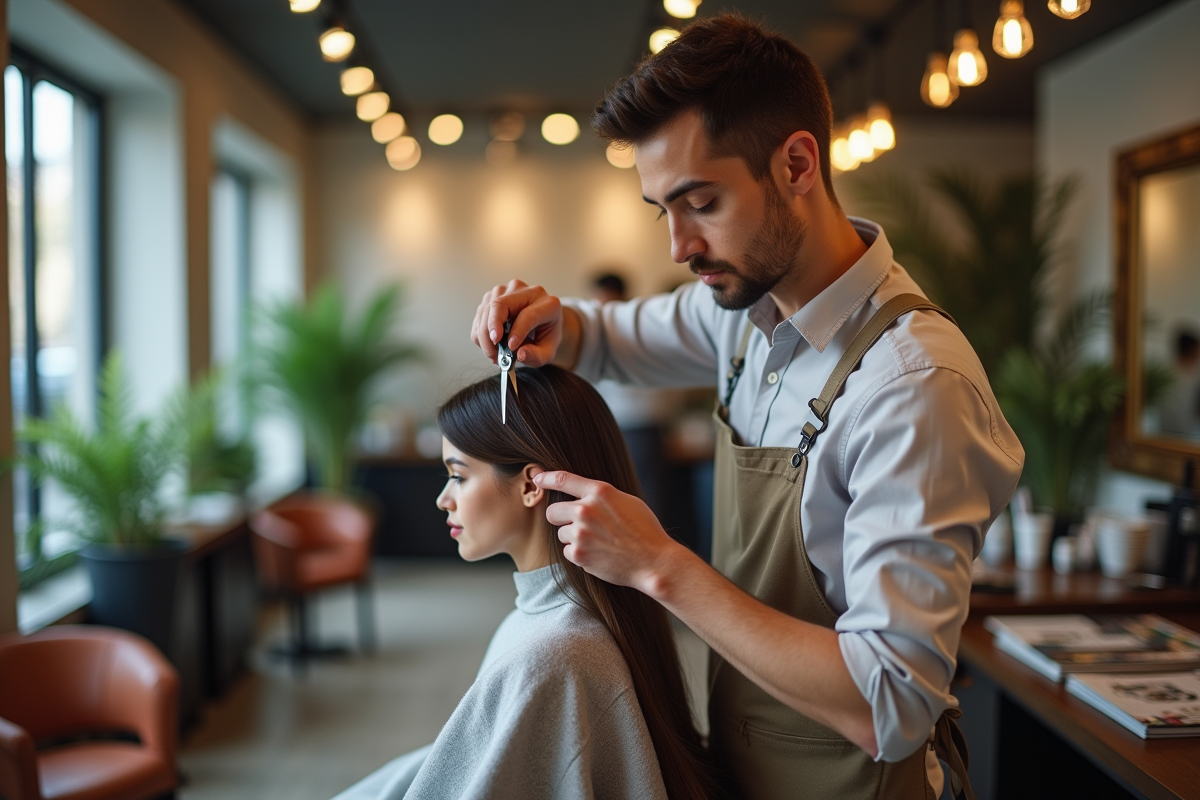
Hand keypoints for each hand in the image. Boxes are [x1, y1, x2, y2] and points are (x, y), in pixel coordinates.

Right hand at [470, 280, 563, 366]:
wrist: (542, 324)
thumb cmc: (545, 336)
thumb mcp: (547, 351)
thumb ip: (536, 356)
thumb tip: (520, 355)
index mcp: (548, 304)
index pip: (528, 315)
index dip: (517, 331)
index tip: (511, 347)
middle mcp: (528, 292)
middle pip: (499, 305)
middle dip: (490, 331)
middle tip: (493, 353)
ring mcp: (509, 290)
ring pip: (486, 309)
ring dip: (484, 335)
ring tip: (493, 352)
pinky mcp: (495, 295)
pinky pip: (480, 313)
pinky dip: (480, 332)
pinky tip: (489, 343)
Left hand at [536, 470, 682, 596]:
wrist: (653, 561)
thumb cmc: (645, 531)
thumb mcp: (627, 502)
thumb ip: (603, 497)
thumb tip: (584, 495)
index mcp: (600, 492)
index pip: (563, 479)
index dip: (546, 478)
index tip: (537, 478)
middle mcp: (586, 510)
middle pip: (552, 512)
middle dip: (560, 518)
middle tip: (576, 525)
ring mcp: (580, 533)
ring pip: (561, 534)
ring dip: (574, 539)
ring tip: (598, 543)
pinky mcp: (578, 554)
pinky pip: (567, 552)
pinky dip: (579, 555)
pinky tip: (598, 555)